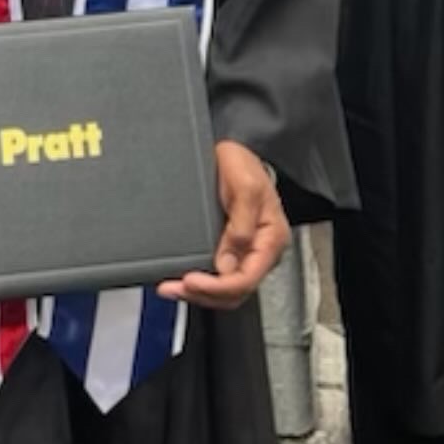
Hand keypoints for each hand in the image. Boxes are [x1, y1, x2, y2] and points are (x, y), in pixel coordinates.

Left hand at [158, 141, 288, 310]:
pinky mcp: (231, 248)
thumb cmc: (243, 162)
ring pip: (225, 289)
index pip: (247, 278)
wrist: (234, 149)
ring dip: (198, 293)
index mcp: (271, 239)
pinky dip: (199, 283)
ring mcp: (245, 251)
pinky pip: (218, 275)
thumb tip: (227, 265)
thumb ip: (240, 227)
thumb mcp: (245, 188)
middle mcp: (260, 251)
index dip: (218, 286)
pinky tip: (181, 281)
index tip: (192, 280)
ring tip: (171, 288)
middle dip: (204, 294)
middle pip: (235, 291)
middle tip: (175, 288)